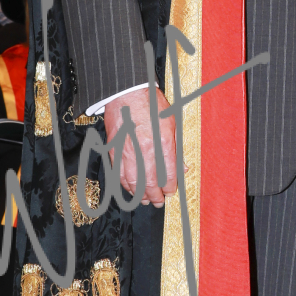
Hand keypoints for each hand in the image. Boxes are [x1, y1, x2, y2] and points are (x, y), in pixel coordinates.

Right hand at [103, 86, 176, 206]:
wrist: (127, 93)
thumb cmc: (152, 104)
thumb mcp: (172, 122)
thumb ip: (177, 147)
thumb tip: (182, 169)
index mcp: (162, 143)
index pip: (168, 175)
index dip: (169, 188)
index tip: (170, 192)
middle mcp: (145, 150)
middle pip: (150, 183)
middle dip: (155, 197)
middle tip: (158, 203)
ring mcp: (127, 152)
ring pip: (133, 183)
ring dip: (140, 195)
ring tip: (145, 200)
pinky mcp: (114, 150)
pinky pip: (119, 175)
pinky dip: (125, 186)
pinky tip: (131, 190)